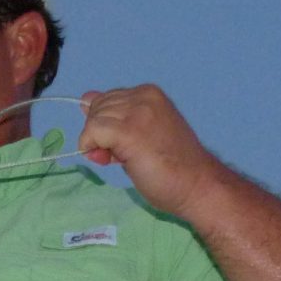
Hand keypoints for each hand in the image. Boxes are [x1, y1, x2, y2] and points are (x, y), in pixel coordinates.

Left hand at [77, 85, 219, 216]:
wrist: (196, 185)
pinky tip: (106, 160)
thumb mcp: (141, 133)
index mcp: (149, 94)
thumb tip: (84, 101)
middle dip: (99, 132)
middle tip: (116, 156)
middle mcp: (143, 97)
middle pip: (97, 107)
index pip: (107, 99)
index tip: (118, 146)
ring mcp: (137, 112)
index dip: (106, 124)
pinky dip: (90, 147)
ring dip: (96, 142)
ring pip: (93, 119)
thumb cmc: (173, 167)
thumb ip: (117, 118)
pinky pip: (92, 131)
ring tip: (117, 160)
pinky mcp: (129, 131)